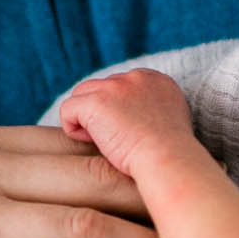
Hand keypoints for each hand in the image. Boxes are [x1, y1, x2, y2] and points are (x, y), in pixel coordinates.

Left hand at [56, 69, 197, 178]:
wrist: (166, 159)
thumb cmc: (170, 154)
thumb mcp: (171, 122)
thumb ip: (153, 110)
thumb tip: (134, 118)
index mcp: (156, 80)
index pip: (122, 85)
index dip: (117, 109)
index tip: (127, 131)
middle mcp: (134, 77)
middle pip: (100, 87)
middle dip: (100, 113)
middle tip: (113, 139)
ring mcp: (113, 87)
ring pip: (81, 95)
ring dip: (86, 119)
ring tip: (102, 142)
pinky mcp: (95, 102)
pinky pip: (67, 109)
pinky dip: (73, 129)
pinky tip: (91, 144)